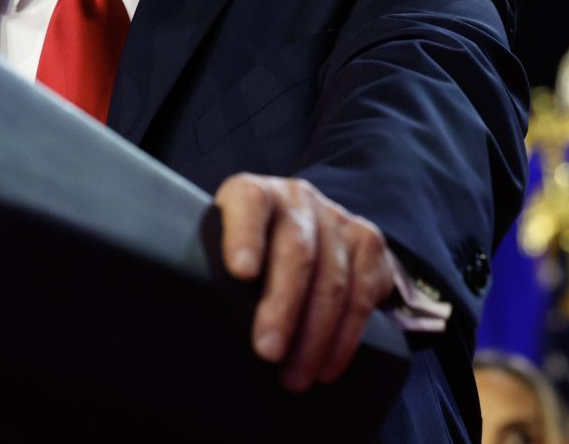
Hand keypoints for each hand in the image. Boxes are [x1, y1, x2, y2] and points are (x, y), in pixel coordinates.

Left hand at [214, 173, 396, 391]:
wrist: (311, 228)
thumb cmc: (251, 250)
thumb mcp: (225, 244)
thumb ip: (213, 268)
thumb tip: (199, 323)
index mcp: (254, 192)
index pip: (249, 203)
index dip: (245, 235)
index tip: (241, 273)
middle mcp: (297, 198)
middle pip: (297, 252)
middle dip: (282, 307)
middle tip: (267, 352)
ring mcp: (337, 218)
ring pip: (332, 280)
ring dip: (313, 337)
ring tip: (294, 376)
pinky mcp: (368, 243)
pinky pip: (361, 297)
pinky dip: (344, 339)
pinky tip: (326, 367)